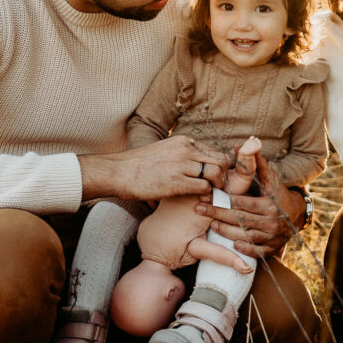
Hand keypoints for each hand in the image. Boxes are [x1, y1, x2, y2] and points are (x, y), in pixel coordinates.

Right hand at [78, 135, 227, 201]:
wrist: (118, 171)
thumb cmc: (138, 165)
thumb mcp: (163, 151)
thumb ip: (180, 155)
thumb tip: (194, 166)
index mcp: (183, 142)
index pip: (214, 151)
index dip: (220, 165)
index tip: (219, 176)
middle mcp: (186, 150)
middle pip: (220, 160)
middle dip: (225, 175)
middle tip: (221, 187)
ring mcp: (182, 165)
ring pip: (216, 173)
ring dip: (218, 186)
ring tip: (214, 194)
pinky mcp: (177, 182)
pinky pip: (204, 187)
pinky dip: (207, 195)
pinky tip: (202, 200)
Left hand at [193, 152, 303, 257]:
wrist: (296, 214)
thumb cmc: (277, 193)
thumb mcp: (269, 178)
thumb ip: (256, 163)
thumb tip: (245, 142)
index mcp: (269, 204)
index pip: (242, 203)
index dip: (223, 200)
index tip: (205, 196)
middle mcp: (271, 221)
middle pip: (239, 219)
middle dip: (217, 214)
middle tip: (198, 210)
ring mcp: (271, 236)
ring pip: (245, 235)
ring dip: (226, 231)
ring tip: (211, 224)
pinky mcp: (272, 248)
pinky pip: (256, 251)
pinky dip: (245, 248)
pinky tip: (232, 244)